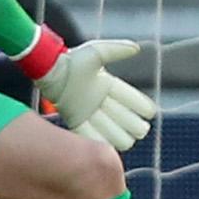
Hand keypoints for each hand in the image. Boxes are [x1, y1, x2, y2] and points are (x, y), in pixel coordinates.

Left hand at [37, 39, 155, 152]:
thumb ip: (117, 50)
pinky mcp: (75, 120)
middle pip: (124, 118)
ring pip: (110, 130)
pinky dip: (101, 142)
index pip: (130, 98)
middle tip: (141, 130)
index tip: (150, 113)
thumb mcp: (96, 52)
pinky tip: (110, 149)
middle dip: (134, 125)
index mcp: (107, 85)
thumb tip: (137, 48)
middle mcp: (100, 100)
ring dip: (120, 136)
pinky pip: (90, 136)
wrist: (49, 70)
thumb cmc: (72, 59)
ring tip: (129, 140)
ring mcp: (88, 112)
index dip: (141, 106)